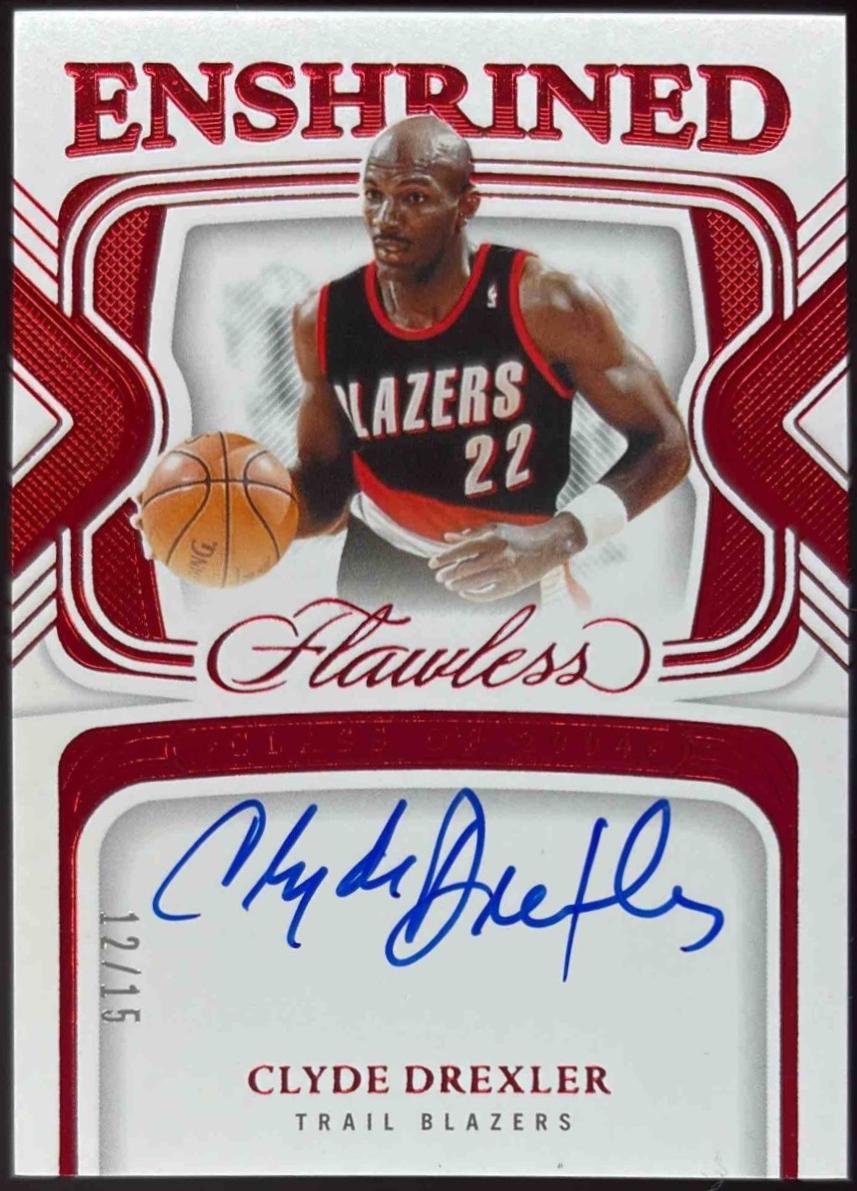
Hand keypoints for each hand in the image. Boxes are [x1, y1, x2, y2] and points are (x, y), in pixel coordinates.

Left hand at [427, 513, 584, 602]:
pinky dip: (474, 595)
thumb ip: (470, 533)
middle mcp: (499, 555)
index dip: (445, 557)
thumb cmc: (517, 535)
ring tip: (448, 585)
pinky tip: (464, 593)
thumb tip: (446, 537)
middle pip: (466, 567)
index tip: (431, 564)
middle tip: (439, 577)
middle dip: (449, 573)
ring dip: (458, 585)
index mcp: (493, 539)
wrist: (549, 546)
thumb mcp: (494, 528)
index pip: (463, 549)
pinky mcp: (513, 585)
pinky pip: (488, 594)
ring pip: (475, 582)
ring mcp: (506, 571)